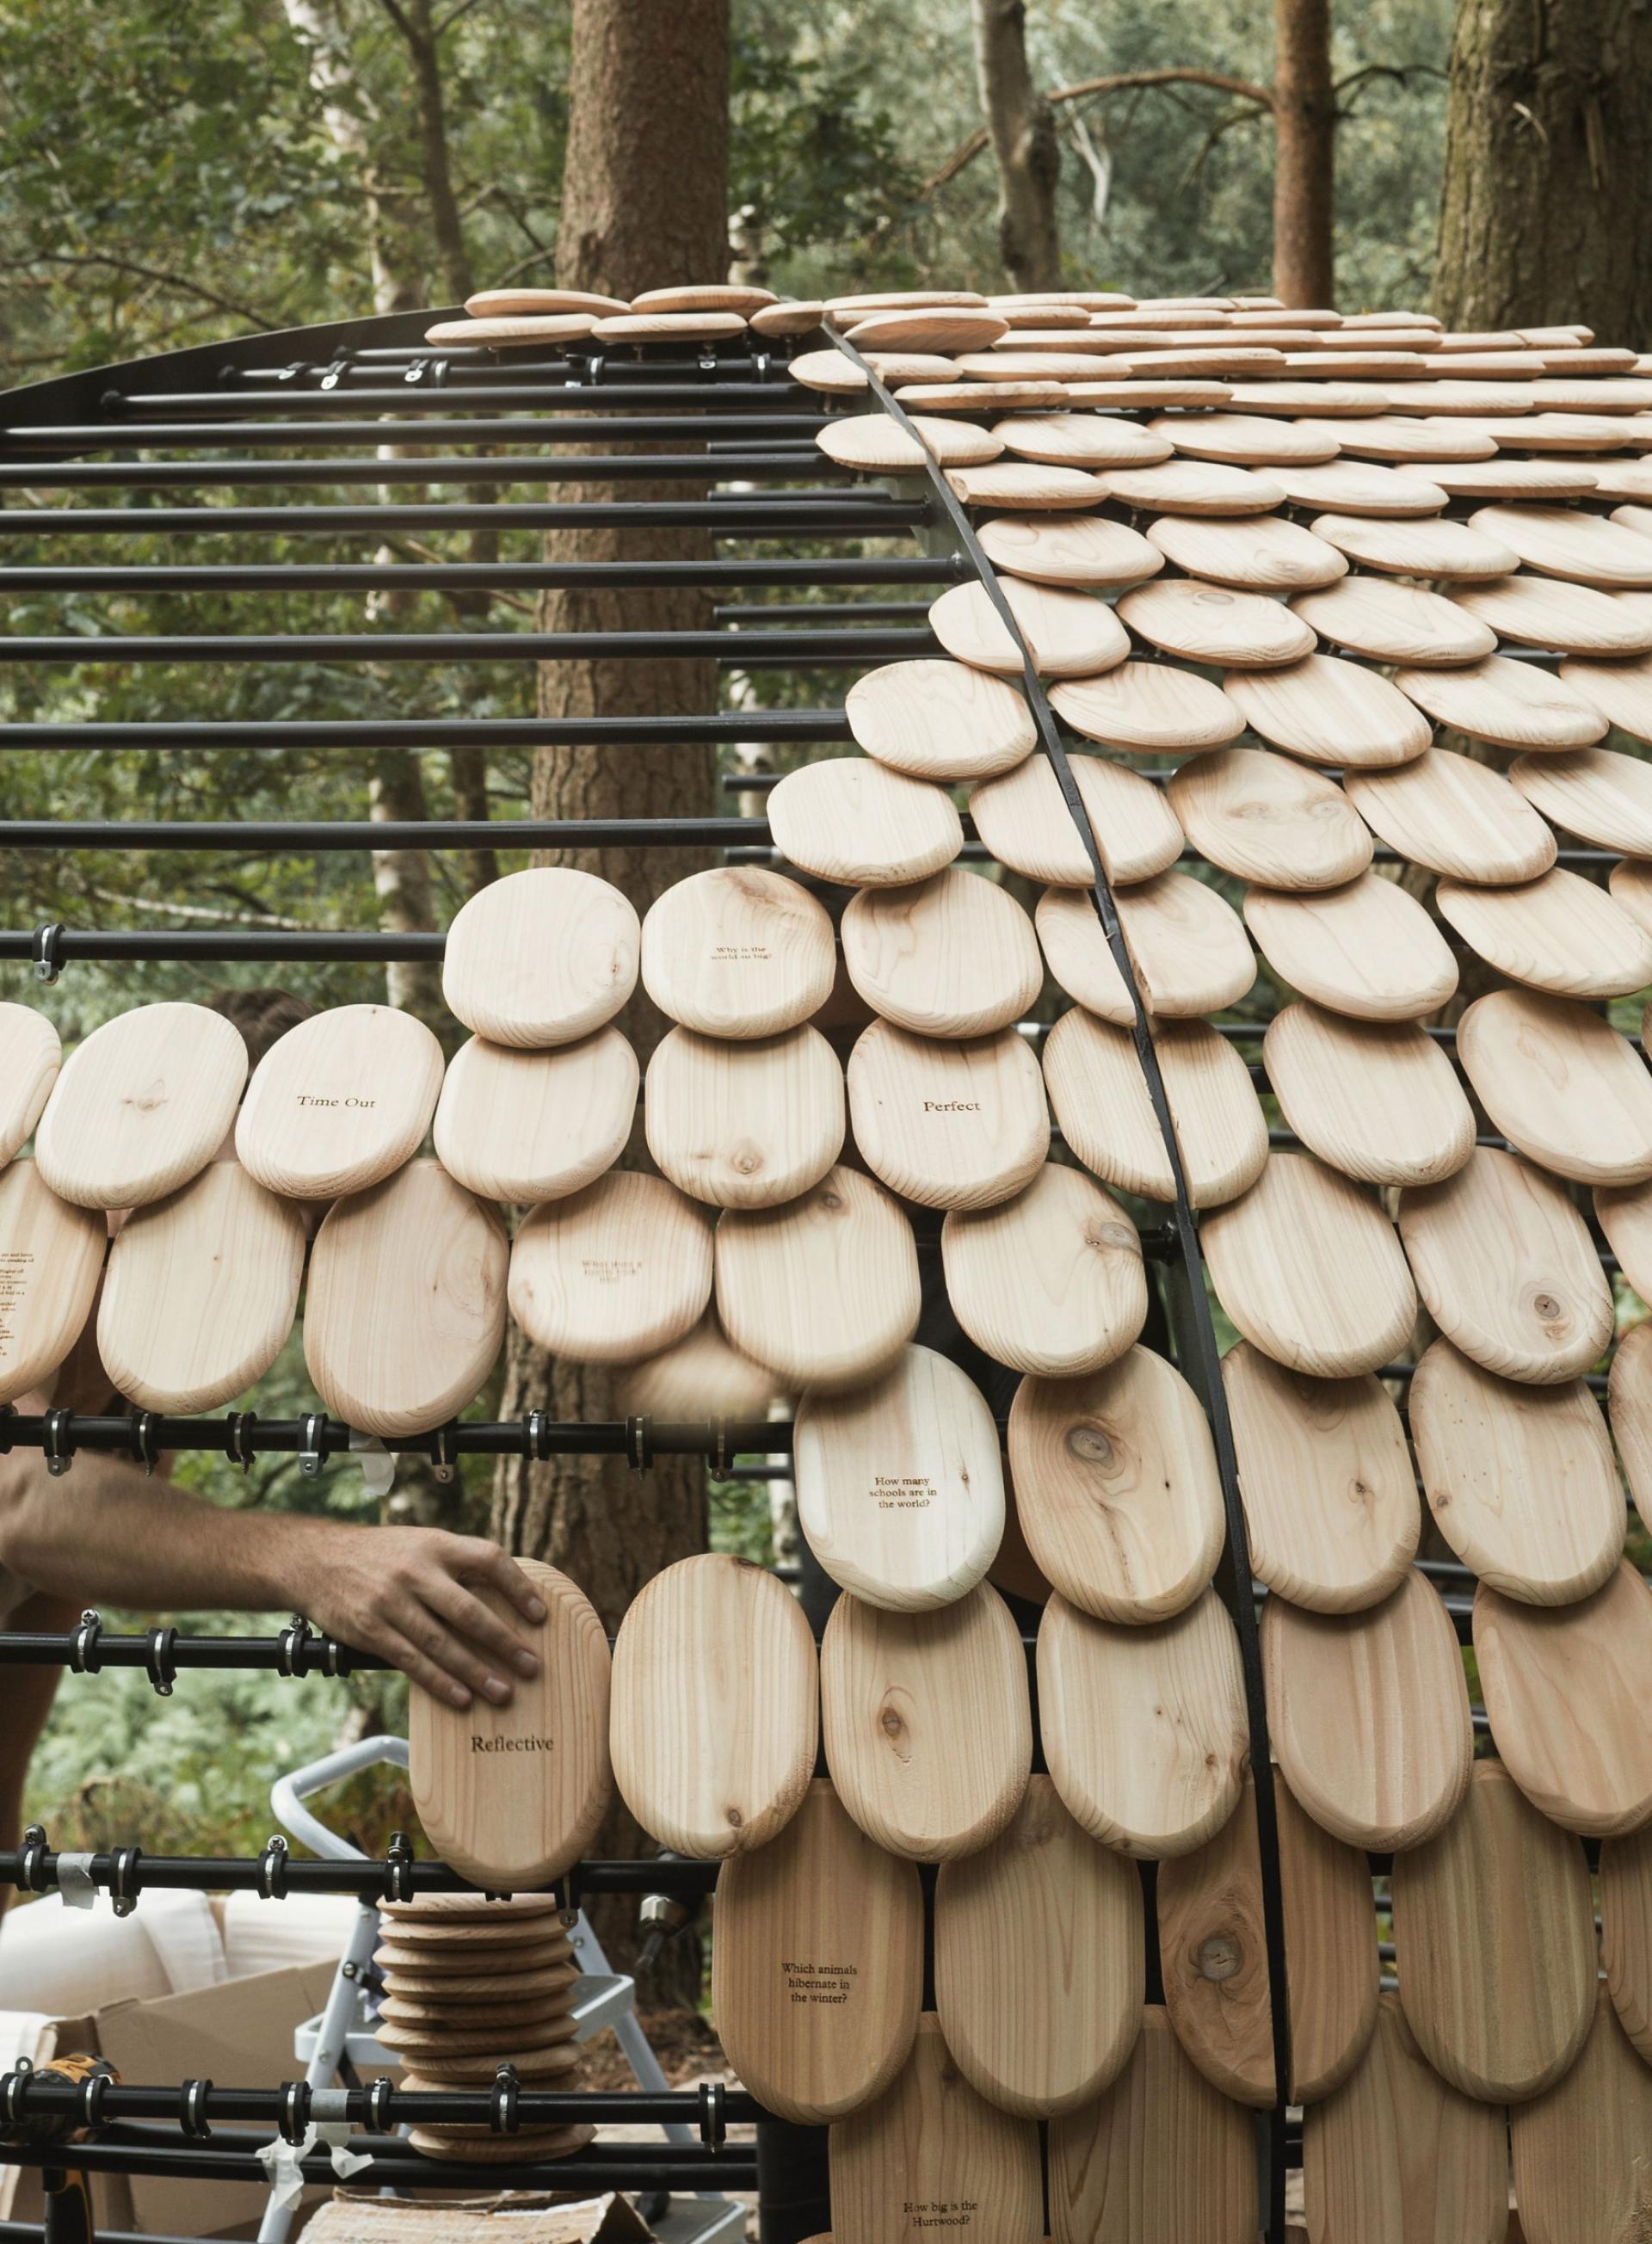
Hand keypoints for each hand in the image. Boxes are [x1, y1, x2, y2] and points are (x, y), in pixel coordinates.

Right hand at [290, 1523, 546, 1710]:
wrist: (314, 1559)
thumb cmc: (378, 1554)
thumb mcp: (419, 1543)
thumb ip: (456, 1564)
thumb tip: (503, 1596)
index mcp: (436, 1544)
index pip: (489, 1559)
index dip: (519, 1587)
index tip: (539, 1615)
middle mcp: (416, 1571)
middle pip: (469, 1610)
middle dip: (504, 1642)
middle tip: (531, 1666)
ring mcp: (391, 1601)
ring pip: (442, 1643)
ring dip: (476, 1671)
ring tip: (502, 1692)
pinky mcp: (370, 1630)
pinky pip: (411, 1661)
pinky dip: (439, 1682)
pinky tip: (461, 1697)